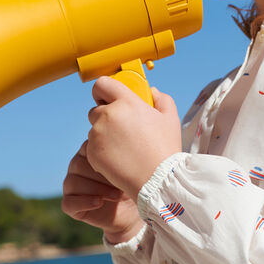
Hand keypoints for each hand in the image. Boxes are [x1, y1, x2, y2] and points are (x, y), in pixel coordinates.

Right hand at [61, 142, 143, 243]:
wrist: (132, 212)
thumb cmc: (131, 185)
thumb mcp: (129, 169)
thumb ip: (121, 155)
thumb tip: (123, 144)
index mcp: (87, 154)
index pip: (87, 148)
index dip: (103, 159)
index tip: (122, 167)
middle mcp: (75, 168)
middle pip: (78, 165)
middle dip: (100, 175)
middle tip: (120, 183)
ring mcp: (70, 186)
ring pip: (73, 183)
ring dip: (96, 189)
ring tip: (116, 196)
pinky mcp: (69, 205)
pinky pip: (69, 202)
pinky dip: (85, 202)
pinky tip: (100, 202)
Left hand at [86, 76, 181, 201]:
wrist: (156, 179)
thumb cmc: (165, 150)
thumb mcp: (171, 119)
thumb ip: (162, 99)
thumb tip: (152, 91)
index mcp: (126, 103)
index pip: (102, 84)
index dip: (103, 90)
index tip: (107, 98)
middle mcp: (108, 115)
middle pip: (95, 110)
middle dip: (105, 117)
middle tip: (121, 130)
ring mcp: (98, 135)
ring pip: (94, 130)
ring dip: (104, 136)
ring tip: (124, 149)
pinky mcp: (92, 153)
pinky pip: (92, 148)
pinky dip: (101, 152)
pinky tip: (119, 159)